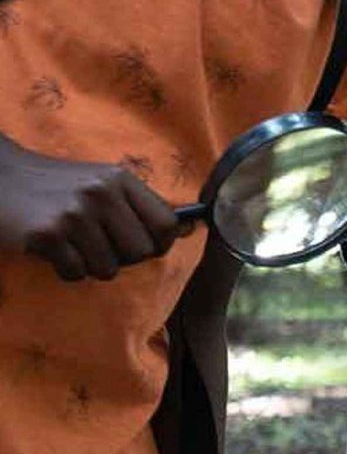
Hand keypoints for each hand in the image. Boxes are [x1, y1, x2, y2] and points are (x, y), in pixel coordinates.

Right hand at [0, 138, 183, 279]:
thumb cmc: (56, 185)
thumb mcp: (102, 182)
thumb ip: (141, 205)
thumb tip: (193, 228)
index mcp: (121, 180)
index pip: (167, 223)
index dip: (160, 243)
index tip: (145, 246)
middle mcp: (101, 194)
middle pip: (141, 252)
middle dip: (123, 258)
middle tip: (98, 246)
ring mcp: (74, 214)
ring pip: (108, 269)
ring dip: (91, 265)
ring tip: (73, 245)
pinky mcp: (47, 235)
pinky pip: (76, 274)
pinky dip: (66, 270)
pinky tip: (53, 250)